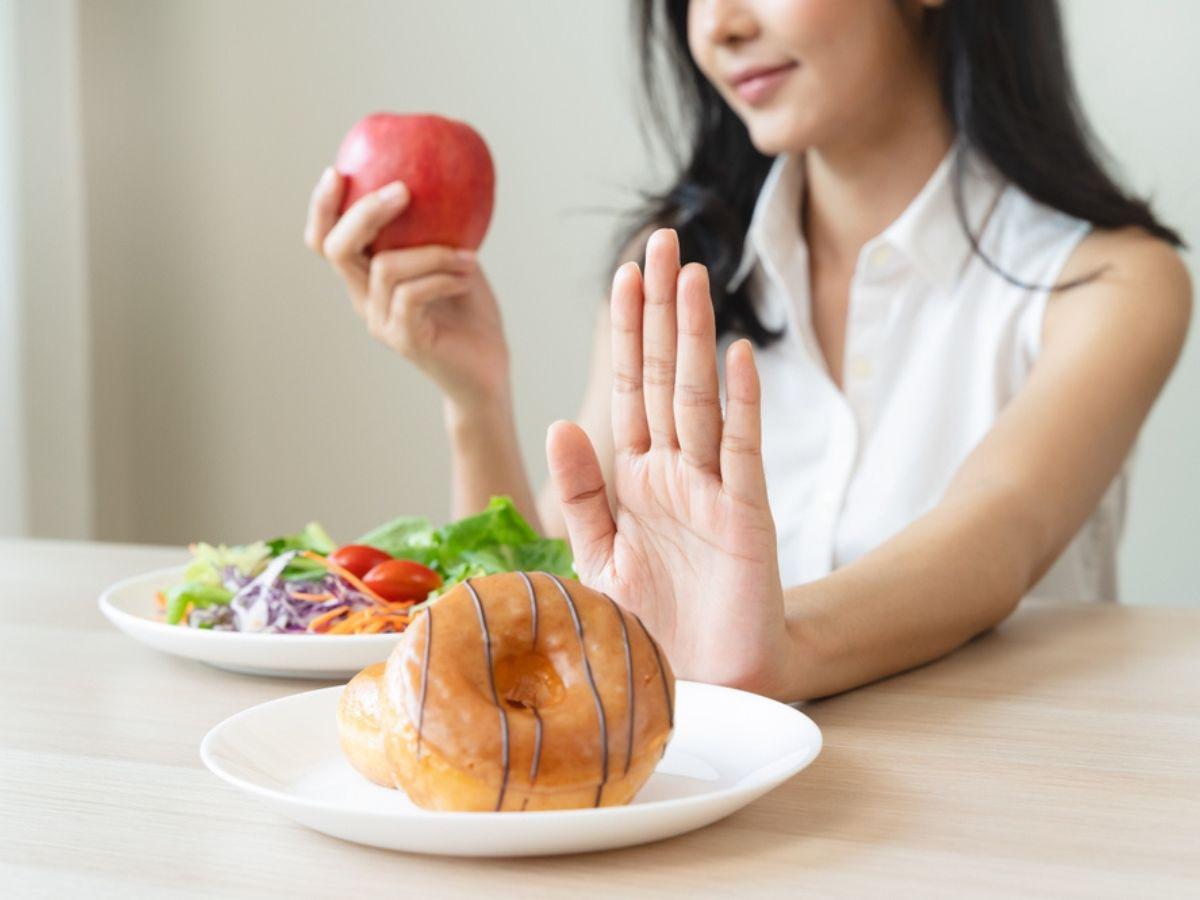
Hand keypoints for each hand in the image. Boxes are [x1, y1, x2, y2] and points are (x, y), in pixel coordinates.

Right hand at [304, 167, 509, 408]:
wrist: (488, 372)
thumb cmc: (472, 316)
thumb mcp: (455, 260)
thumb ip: (440, 227)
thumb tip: (443, 178)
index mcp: (368, 279)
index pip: (326, 241)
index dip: (323, 208)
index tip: (338, 172)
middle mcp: (365, 300)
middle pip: (337, 249)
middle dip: (365, 212)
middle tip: (403, 191)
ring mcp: (381, 322)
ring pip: (385, 267)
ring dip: (431, 252)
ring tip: (467, 256)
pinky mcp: (404, 340)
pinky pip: (411, 295)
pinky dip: (441, 277)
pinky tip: (466, 275)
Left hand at [546, 229, 791, 693]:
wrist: (707, 686)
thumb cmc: (656, 626)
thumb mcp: (602, 556)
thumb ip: (583, 491)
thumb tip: (559, 421)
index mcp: (638, 481)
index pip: (629, 391)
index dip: (626, 335)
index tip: (622, 276)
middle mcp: (677, 474)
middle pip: (665, 376)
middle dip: (660, 311)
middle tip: (660, 242)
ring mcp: (714, 492)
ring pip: (700, 399)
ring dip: (694, 337)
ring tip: (690, 276)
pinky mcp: (747, 520)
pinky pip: (743, 454)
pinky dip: (742, 405)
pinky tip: (738, 357)